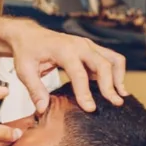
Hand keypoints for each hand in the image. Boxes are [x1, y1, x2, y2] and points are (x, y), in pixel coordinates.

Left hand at [5, 20, 127, 111]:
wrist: (28, 35)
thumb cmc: (26, 52)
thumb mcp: (24, 70)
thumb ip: (35, 90)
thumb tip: (43, 109)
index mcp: (63, 50)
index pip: (79, 73)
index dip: (85, 92)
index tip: (90, 109)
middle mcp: (80, 45)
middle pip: (103, 64)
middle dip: (110, 85)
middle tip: (115, 104)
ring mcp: (88, 45)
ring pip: (113, 58)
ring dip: (118, 77)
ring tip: (121, 95)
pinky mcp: (91, 49)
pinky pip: (110, 59)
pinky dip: (115, 72)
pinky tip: (114, 88)